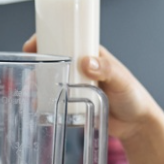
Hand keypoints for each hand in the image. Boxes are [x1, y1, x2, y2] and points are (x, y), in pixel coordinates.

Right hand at [23, 36, 158, 141]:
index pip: (64, 40)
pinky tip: (37, 106)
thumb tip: (86, 62)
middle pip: (52, 60)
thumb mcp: (121, 79)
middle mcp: (79, 68)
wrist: (136, 123)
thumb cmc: (133, 96)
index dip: (45, 39)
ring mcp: (74, 86)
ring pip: (50, 80)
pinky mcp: (72, 104)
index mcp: (89, 55)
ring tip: (30, 89)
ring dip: (37, 83)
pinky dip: (43, 102)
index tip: (32, 45)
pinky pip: (54, 100)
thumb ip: (106, 69)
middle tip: (27, 69)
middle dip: (36, 62)